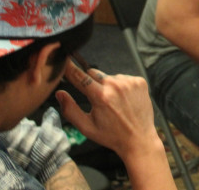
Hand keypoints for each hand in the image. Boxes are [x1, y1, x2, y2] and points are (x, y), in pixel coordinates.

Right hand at [57, 60, 175, 189]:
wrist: (138, 139)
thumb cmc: (111, 135)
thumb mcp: (86, 127)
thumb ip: (70, 110)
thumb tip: (59, 94)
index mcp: (101, 96)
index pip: (79, 76)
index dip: (70, 68)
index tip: (63, 60)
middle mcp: (116, 86)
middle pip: (94, 73)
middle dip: (91, 83)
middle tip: (96, 98)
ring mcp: (129, 82)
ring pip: (109, 76)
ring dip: (107, 85)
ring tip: (114, 103)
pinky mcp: (140, 81)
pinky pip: (123, 78)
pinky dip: (121, 86)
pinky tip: (124, 100)